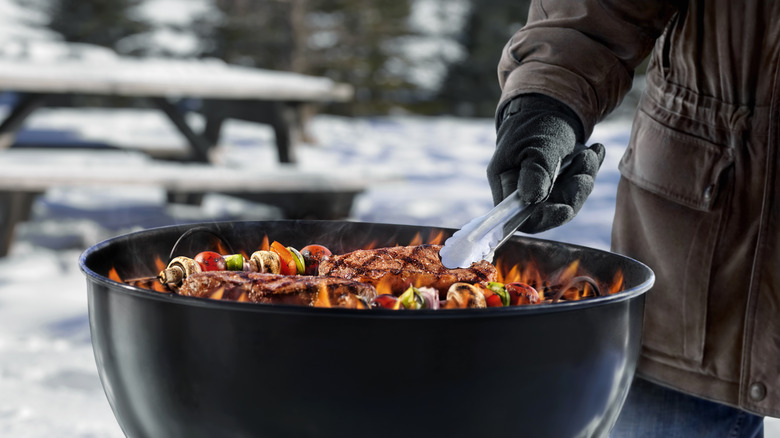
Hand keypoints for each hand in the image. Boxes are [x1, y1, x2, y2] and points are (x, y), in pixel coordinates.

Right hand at [487, 94, 605, 233]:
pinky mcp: (561, 182)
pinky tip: (596, 150)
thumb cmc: (534, 124)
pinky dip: (591, 169)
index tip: (566, 209)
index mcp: (507, 184)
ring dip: (585, 176)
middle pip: (552, 210)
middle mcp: (525, 191)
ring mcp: (544, 188)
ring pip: (570, 199)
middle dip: (574, 192)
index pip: (521, 217)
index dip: (544, 219)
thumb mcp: (536, 144)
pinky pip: (579, 185)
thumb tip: (532, 199)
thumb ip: (535, 171)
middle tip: (586, 164)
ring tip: (589, 153)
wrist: (546, 106)